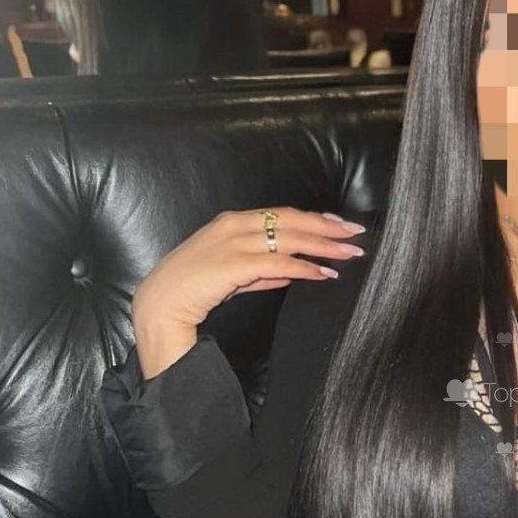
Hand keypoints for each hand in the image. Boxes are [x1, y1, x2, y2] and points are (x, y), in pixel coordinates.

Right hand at [132, 207, 366, 377]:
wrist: (161, 303)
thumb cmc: (195, 289)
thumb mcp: (234, 275)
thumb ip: (263, 272)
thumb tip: (293, 272)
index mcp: (233, 222)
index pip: (282, 214)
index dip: (314, 219)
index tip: (339, 224)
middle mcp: (235, 225)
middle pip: (292, 221)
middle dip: (327, 227)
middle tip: (356, 234)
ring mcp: (234, 243)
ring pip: (290, 239)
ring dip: (324, 246)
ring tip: (349, 254)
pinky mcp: (234, 264)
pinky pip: (279, 263)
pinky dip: (304, 267)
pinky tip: (324, 273)